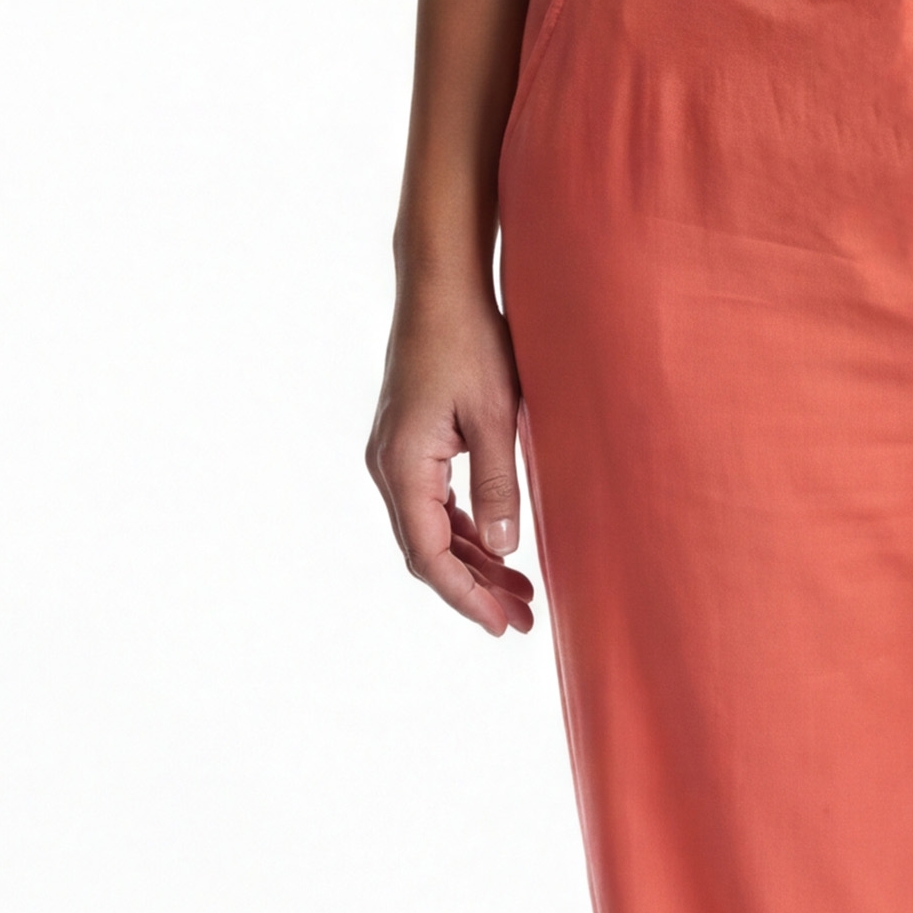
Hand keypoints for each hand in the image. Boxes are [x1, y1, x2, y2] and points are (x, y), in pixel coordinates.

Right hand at [366, 279, 536, 637]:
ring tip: (520, 593)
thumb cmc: (470, 341)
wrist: (440, 288)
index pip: (429, 554)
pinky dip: (465, 530)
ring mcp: (395, 456)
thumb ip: (499, 484)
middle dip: (474, 589)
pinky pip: (434, 503)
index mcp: (403, 466)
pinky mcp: (409, 445)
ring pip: (431, 530)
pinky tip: (499, 548)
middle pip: (427, 550)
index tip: (502, 624)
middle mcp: (388, 467)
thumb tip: (505, 549)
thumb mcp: (496, 416)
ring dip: (473, 562)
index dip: (465, 596)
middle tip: (524, 620)